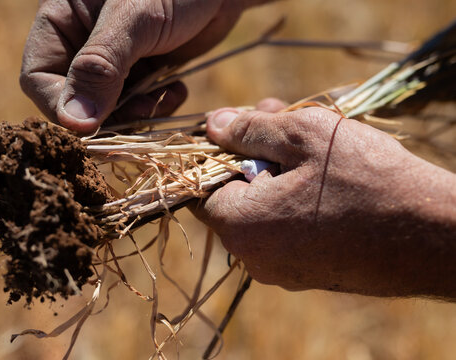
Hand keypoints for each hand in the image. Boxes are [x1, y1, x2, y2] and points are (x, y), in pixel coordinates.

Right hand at [20, 0, 271, 132]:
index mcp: (63, 21)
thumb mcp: (134, 19)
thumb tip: (73, 122)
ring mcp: (114, 62)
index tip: (89, 126)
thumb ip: (101, 67)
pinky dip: (156, 106)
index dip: (60, 106)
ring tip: (162, 96)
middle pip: (75, 100)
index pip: (38, 77)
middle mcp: (83, 45)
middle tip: (140, 112)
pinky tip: (176, 88)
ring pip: (108, 110)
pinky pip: (138, 106)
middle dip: (106, 116)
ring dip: (136, 114)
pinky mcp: (143, 72)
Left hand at [196, 102, 455, 298]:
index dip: (215, 150)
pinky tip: (321, 175)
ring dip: (275, 171)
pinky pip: (285, 229)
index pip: (198, 186)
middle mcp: (252, 257)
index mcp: (239, 226)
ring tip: (308, 141)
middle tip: (279, 115)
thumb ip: (249, 129)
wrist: (432, 237)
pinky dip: (293, 199)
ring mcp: (281, 270)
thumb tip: (212, 125)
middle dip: (250, 151)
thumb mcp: (303, 137)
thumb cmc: (367, 181)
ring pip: (261, 209)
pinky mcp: (307, 273)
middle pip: (232, 194)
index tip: (241, 124)